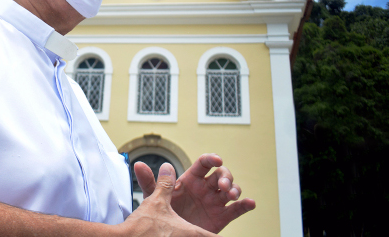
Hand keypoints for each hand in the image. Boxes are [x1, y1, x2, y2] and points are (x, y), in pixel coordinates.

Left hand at [134, 154, 255, 232]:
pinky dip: (246, 205)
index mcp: (191, 178)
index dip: (211, 158)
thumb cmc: (161, 211)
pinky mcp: (222, 216)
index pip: (204, 164)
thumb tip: (138, 164)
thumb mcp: (154, 197)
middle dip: (225, 175)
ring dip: (234, 188)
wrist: (167, 232)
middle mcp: (205, 187)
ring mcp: (215, 201)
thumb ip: (149, 181)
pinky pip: (237, 209)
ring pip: (230, 189)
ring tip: (231, 194)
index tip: (216, 159)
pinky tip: (251, 203)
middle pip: (221, 174)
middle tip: (222, 184)